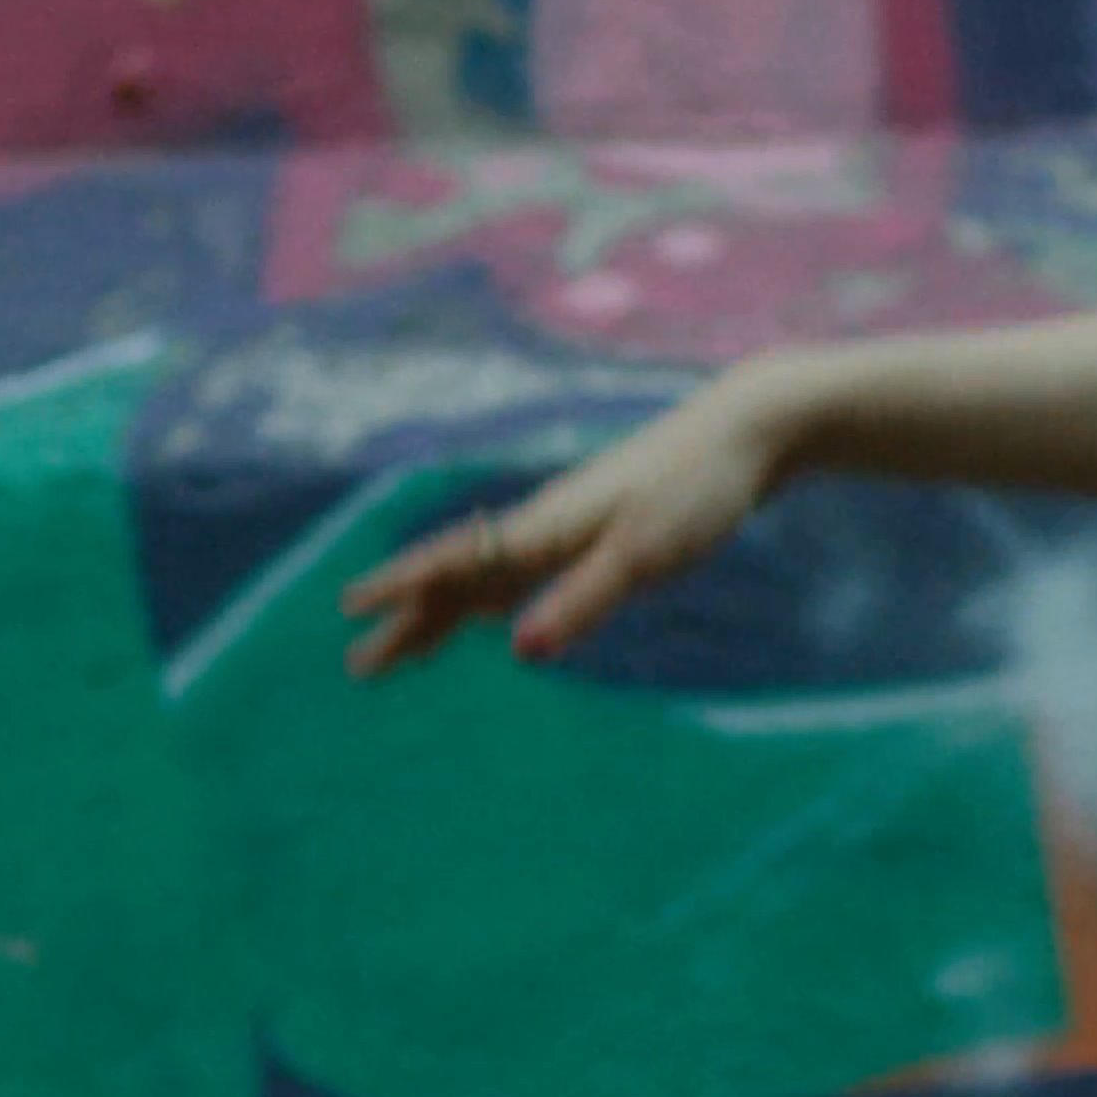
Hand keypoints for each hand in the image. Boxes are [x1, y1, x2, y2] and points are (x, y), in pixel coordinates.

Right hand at [339, 370, 788, 677]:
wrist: (747, 431)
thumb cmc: (697, 489)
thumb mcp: (643, 554)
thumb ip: (583, 600)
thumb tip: (521, 650)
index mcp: (546, 528)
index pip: (456, 561)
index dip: (403, 587)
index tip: (349, 607)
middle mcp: (546, 524)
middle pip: (461, 578)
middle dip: (410, 621)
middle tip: (360, 665)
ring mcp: (571, 525)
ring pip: (490, 576)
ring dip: (446, 614)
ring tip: (407, 650)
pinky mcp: (601, 529)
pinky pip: (525, 570)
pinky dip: (494, 598)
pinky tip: (494, 616)